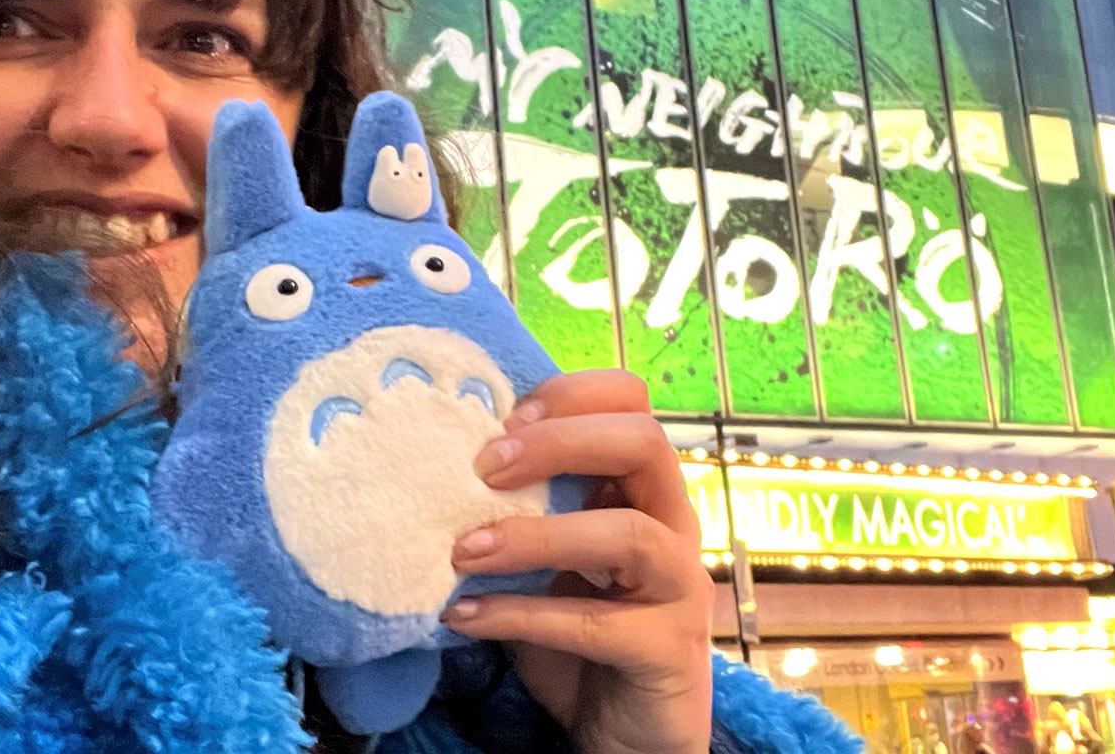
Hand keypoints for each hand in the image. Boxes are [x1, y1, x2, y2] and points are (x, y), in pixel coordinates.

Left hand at [442, 370, 713, 753]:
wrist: (625, 737)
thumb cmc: (582, 641)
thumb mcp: (545, 567)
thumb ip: (518, 517)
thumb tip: (434, 472)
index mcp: (644, 493)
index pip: (633, 405)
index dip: (572, 395)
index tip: (504, 417)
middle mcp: (673, 528)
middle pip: (645, 443)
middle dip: (560, 441)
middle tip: (485, 467)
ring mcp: (680, 589)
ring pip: (630, 533)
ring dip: (537, 535)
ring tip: (463, 550)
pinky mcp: (668, 652)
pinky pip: (596, 624)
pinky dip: (521, 615)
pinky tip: (465, 616)